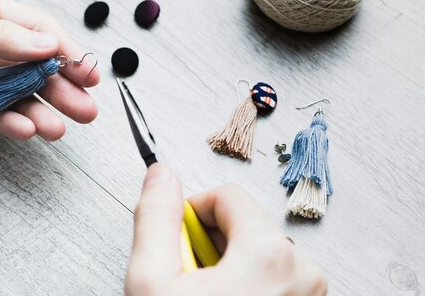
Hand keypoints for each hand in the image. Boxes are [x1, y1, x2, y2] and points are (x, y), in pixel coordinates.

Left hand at [0, 0, 98, 140]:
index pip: (34, 30)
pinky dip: (5, 122)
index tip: (88, 72)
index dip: (65, 51)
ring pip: (12, 93)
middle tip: (87, 110)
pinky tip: (23, 130)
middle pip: (30, 65)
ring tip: (60, 129)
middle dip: (60, 87)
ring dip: (38, 110)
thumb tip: (46, 44)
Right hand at [125, 164, 326, 295]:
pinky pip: (274, 276)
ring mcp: (308, 294)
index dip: (192, 212)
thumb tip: (160, 175)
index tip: (177, 239)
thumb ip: (155, 218)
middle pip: (244, 222)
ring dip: (228, 265)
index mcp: (269, 256)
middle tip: (189, 278)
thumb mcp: (152, 280)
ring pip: (257, 251)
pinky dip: (247, 283)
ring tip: (206, 295)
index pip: (227, 195)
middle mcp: (302, 272)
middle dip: (211, 242)